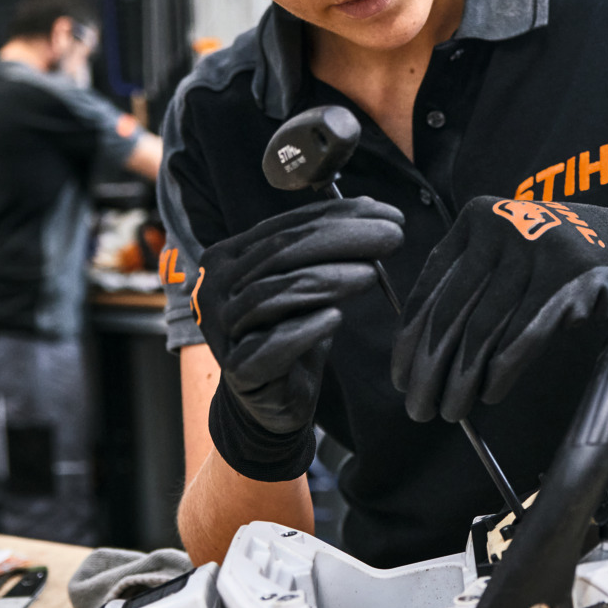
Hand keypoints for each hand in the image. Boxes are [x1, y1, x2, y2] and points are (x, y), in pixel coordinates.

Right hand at [196, 196, 403, 480]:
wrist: (269, 399)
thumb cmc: (289, 331)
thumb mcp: (305, 284)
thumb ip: (324, 249)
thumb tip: (373, 208)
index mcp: (229, 257)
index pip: (284, 228)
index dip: (336, 216)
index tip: (386, 212)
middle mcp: (216, 288)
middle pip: (279, 254)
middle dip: (341, 240)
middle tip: (391, 236)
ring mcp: (222, 330)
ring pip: (272, 295)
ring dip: (327, 280)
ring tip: (372, 273)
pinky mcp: (239, 371)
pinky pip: (270, 346)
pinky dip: (304, 330)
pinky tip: (335, 318)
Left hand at [392, 197, 607, 422]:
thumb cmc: (548, 260)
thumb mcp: (501, 256)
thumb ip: (463, 287)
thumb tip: (417, 352)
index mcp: (474, 222)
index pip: (431, 289)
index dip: (410, 340)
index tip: (401, 377)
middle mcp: (500, 228)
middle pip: (451, 313)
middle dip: (430, 369)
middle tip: (420, 406)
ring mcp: (536, 249)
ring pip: (483, 328)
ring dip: (462, 378)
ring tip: (452, 408)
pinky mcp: (568, 276)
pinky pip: (523, 334)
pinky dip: (502, 370)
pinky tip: (491, 391)